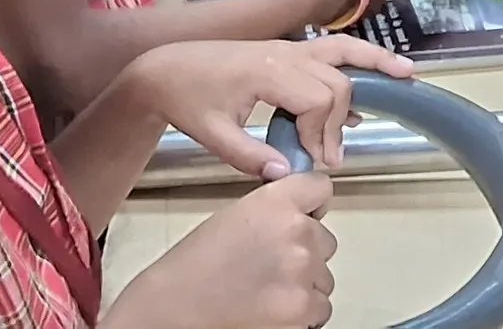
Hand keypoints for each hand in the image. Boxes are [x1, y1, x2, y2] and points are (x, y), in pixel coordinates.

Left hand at [118, 34, 410, 176]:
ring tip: (408, 76)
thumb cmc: (187, 99)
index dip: (324, 134)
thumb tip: (288, 176)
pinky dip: (359, 57)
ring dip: (375, 63)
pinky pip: (331, 50)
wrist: (165, 68)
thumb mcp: (212, 134)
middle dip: (340, 122)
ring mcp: (288, 48)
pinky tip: (378, 79)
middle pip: (335, 83)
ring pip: (342, 52)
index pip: (318, 99)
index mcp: (268, 69)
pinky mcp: (288, 51)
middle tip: (331, 159)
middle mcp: (285, 52)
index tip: (316, 163)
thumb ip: (249, 156)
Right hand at [122, 174, 339, 328]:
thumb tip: (304, 216)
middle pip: (326, 240)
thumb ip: (275, 210)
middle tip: (271, 266)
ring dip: (304, 284)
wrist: (176, 307)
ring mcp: (303, 271)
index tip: (308, 216)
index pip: (321, 189)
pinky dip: (302, 314)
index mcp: (276, 201)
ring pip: (324, 277)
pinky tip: (271, 310)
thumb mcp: (236, 217)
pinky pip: (320, 308)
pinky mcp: (303, 308)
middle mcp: (296, 231)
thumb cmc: (195, 265)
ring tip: (266, 291)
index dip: (314, 206)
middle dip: (306, 253)